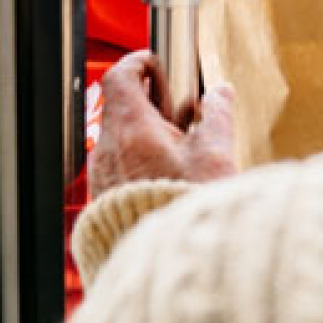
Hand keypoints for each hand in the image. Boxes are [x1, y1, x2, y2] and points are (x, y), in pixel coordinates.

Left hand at [87, 51, 236, 199]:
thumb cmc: (187, 205)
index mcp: (131, 128)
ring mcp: (102, 173)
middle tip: (179, 110)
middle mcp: (108, 148)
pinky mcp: (103, 197)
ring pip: (119, 136)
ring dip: (145, 131)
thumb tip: (221, 92)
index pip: (120, 76)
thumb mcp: (214, 154)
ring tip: (178, 146)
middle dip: (150, 102)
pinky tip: (165, 172)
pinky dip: (137, 156)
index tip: (156, 65)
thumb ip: (217, 114)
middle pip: (120, 106)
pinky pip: (116, 163)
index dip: (138, 63)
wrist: (169, 260)